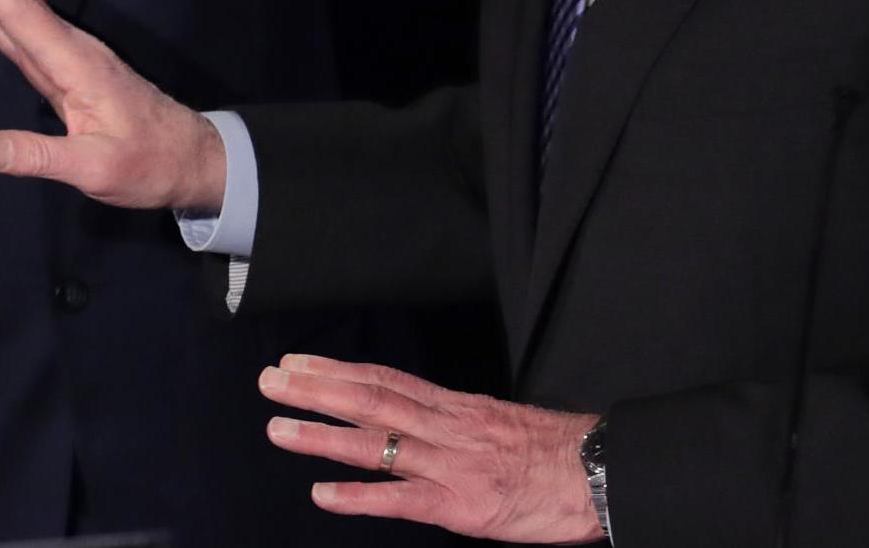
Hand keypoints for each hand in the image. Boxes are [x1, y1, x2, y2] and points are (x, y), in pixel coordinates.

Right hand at [0, 0, 225, 211]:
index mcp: (73, 61)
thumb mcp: (96, 169)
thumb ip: (40, 157)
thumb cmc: (147, 163)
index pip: (15, 12)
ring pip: (12, 11)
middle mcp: (68, 47)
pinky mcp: (63, 69)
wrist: (189, 158)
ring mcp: (66, 55)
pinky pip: (16, 31)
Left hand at [259, 354, 601, 541]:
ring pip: (376, 443)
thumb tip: (416, 419)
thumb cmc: (554, 452)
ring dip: (322, 435)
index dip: (337, 370)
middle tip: (269, 380)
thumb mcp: (500, 422)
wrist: (600, 474)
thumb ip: (455, 421)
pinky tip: (322, 494)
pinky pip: (401, 499)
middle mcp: (446, 426)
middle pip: (370, 400)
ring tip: (277, 428)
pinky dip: (359, 497)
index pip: (385, 379)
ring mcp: (451, 465)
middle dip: (315, 390)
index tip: (297, 362)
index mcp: (456, 405)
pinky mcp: (461, 506)